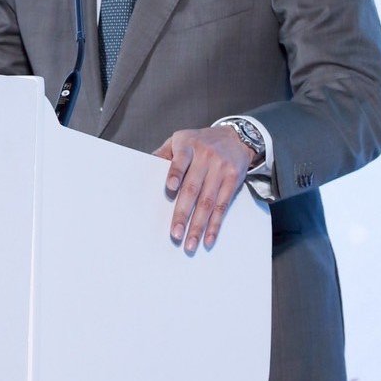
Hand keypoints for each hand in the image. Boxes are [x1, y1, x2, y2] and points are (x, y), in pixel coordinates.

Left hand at [152, 126, 252, 253]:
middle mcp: (206, 157)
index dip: (175, 173)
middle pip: (193, 188)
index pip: (180, 160)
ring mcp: (221, 169)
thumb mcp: (181, 139)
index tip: (170, 188)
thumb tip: (145, 166)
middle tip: (175, 233)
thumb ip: (164, 153)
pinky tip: (208, 239)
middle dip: (183, 213)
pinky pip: (223, 206)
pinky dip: (215, 224)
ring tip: (189, 244)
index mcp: (188, 146)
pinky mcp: (233, 180)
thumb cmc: (200, 141)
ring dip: (199, 226)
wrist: (236, 136)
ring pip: (208, 202)